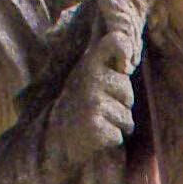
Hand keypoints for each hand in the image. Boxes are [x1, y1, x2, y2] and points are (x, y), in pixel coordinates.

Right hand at [43, 44, 135, 183]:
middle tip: (98, 109)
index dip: (123, 48)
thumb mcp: (87, 78)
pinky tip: (94, 135)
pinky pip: (119, 136)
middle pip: (128, 94)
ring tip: (96, 122)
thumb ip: (106, 62)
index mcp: (89, 65)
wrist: (54, 139)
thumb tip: (126, 52)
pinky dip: (110, 140)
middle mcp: (91, 80)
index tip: (123, 64)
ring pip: (127, 118)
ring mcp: (93, 103)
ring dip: (116, 125)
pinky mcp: (95, 126)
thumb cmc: (78, 107)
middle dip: (120, 105)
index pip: (113, 43)